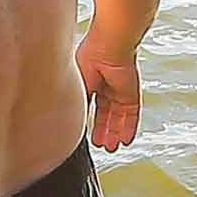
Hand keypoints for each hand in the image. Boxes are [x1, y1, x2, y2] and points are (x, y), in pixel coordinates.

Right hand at [79, 34, 142, 151]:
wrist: (109, 49)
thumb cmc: (88, 59)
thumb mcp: (76, 88)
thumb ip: (75, 106)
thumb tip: (65, 122)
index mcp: (87, 79)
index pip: (88, 104)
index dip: (87, 120)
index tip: (84, 133)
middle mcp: (104, 84)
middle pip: (105, 113)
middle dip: (103, 130)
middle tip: (101, 144)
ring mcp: (119, 90)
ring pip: (118, 117)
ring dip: (115, 133)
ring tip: (111, 147)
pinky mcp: (132, 94)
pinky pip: (132, 115)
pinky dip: (129, 128)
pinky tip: (126, 140)